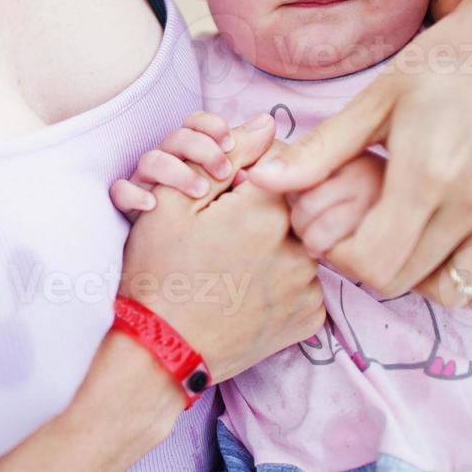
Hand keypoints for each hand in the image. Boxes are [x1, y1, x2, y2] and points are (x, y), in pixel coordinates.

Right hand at [119, 114, 324, 382]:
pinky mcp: (311, 317)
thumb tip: (268, 122)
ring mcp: (309, 286)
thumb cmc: (160, 272)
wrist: (162, 349)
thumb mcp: (174, 202)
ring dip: (281, 244)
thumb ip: (226, 155)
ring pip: (304, 243)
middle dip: (269, 210)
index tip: (230, 197)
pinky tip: (252, 288)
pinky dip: (286, 280)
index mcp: (268, 210)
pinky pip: (308, 282)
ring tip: (239, 263)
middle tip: (231, 235)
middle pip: (296, 205)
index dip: (253, 177)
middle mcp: (300, 246)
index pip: (282, 167)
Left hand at [246, 0, 471, 307]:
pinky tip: (455, 252)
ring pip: (458, 292)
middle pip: (408, 281)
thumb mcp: (375, 99)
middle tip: (367, 231)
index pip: (373, 265)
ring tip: (411, 238)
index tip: (338, 231)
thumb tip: (257, 180)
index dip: (343, 258)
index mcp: (430, 172)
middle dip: (374, 264)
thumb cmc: (442, 60)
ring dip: (423, 277)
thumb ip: (320, 150)